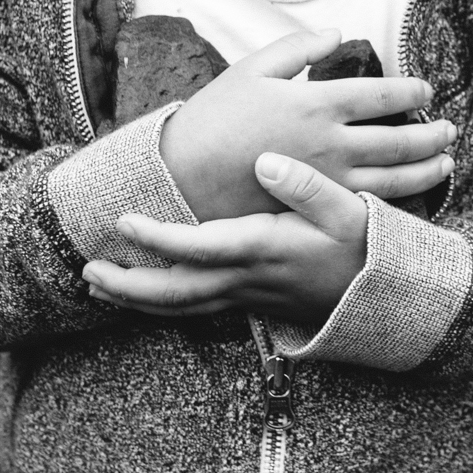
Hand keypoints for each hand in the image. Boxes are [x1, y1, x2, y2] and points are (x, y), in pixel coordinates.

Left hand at [83, 153, 368, 325]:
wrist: (384, 294)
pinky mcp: (251, 303)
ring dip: (136, 300)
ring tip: (98, 289)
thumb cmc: (365, 244)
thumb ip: (306, 185)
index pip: (196, 248)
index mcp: (263, 249)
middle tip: (87, 272)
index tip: (122, 220)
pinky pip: (196, 310)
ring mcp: (247, 296)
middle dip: (127, 284)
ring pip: (180, 308)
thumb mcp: (347, 207)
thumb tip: (266, 162)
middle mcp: (247, 279)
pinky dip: (162, 306)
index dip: (155, 236)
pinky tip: (144, 298)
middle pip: (173, 292)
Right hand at [159, 28, 454, 220]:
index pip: (382, 97)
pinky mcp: (315, 210)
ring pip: (393, 179)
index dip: (411, 92)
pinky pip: (368, 205)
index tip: (426, 89)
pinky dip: (397, 199)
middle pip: (399, 141)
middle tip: (449, 129)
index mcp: (317, 104)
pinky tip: (410, 195)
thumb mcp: (252, 69)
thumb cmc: (214, 118)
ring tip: (446, 162)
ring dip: (426, 170)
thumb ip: (298, 48)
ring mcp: (326, 182)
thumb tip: (337, 33)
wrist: (181, 177)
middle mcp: (330, 144)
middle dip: (431, 135)